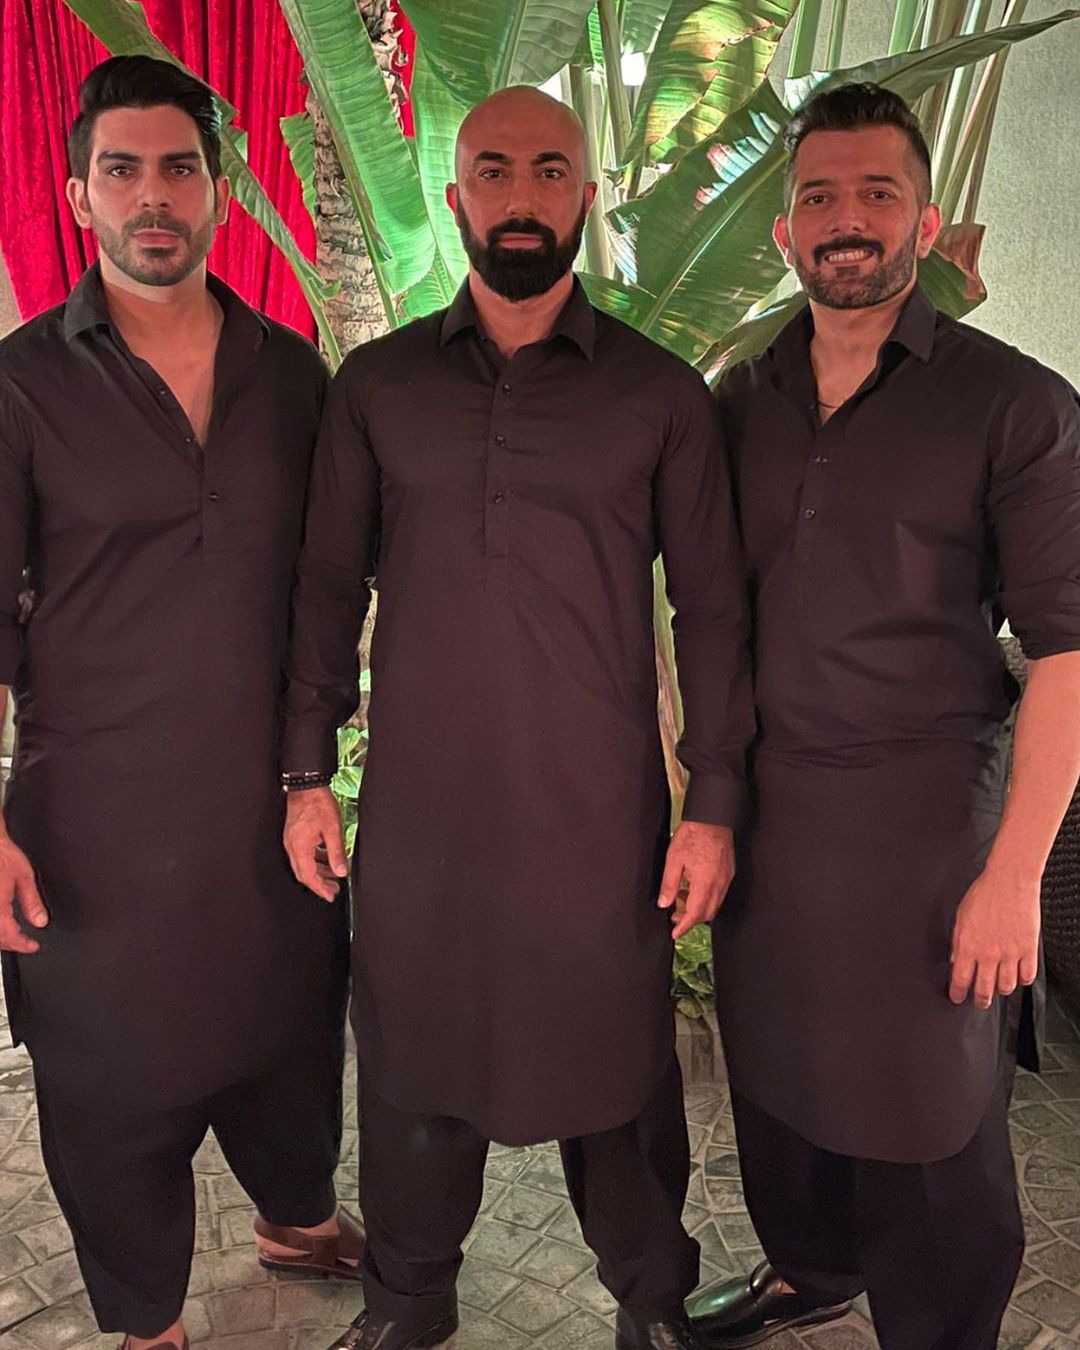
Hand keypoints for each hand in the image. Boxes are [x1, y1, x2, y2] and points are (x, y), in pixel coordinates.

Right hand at [0, 830, 48, 952]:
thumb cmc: (2, 854)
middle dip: (11, 944)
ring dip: (0, 939)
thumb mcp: (24, 876)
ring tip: (14, 937)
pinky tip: (2, 926)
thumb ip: (32, 902)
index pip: (8, 935)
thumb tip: (40, 921)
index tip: (33, 946)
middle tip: (26, 943)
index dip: (22, 945)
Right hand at [283, 787, 347, 901]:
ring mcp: (292, 840)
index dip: (320, 889)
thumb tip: (341, 871)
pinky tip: (326, 856)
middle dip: (319, 883)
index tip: (330, 896)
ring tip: (333, 874)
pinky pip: (304, 853)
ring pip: (304, 863)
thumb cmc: (318, 803)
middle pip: (304, 873)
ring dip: (319, 870)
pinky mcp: (295, 834)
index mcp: (300, 848)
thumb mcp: (333, 829)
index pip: (309, 876)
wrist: (306, 785)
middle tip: (333, 889)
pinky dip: (315, 859)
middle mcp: (293, 846)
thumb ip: (337, 852)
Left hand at [658, 821, 734, 939]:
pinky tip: (693, 888)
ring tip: (681, 900)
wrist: (712, 817)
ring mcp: (726, 878)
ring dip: (699, 908)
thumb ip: (669, 884)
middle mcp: (719, 884)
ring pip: (714, 904)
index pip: (695, 914)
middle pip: (707, 913)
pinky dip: (706, 897)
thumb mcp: (674, 860)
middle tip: (675, 917)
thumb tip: (664, 903)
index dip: (684, 927)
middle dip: (691, 919)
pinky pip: (719, 893)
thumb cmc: (693, 835)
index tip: (675, 934)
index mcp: (705, 883)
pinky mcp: (728, 872)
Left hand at [949, 865, 1040, 1008]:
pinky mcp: (1029, 950)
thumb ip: (958, 941)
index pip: (960, 979)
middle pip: (984, 989)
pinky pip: (1027, 976)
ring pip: (1006, 987)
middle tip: (979, 1002)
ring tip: (998, 988)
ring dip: (1001, 990)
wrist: (1009, 881)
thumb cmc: (984, 894)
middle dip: (980, 1000)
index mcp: (968, 945)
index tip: (956, 997)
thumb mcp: (961, 917)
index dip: (957, 993)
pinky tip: (1018, 976)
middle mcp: (989, 954)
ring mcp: (1010, 953)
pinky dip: (1022, 980)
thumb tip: (955, 959)